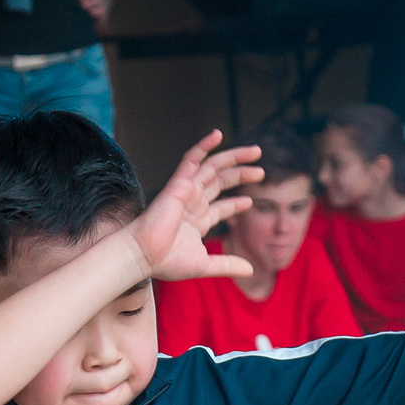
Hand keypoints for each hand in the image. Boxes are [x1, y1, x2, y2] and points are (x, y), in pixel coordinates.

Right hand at [131, 130, 260, 281]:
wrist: (144, 255)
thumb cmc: (167, 262)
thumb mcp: (205, 265)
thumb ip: (227, 264)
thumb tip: (251, 271)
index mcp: (198, 221)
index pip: (221, 207)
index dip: (236, 203)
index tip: (250, 201)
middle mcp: (193, 203)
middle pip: (222, 182)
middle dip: (242, 174)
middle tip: (261, 171)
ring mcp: (186, 191)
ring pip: (213, 167)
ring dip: (234, 157)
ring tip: (256, 152)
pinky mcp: (178, 183)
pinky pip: (192, 158)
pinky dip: (203, 146)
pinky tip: (217, 134)